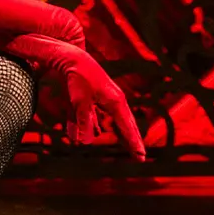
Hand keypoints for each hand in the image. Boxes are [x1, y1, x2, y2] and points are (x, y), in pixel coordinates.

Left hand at [24, 37, 146, 158]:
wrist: (72, 57)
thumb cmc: (77, 78)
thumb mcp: (79, 102)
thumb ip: (83, 123)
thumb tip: (84, 143)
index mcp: (115, 102)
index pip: (127, 127)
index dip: (133, 143)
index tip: (141, 156)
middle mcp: (115, 101)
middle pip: (126, 125)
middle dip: (132, 141)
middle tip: (140, 157)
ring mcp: (108, 99)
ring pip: (117, 121)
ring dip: (122, 135)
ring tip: (131, 148)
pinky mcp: (98, 98)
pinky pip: (105, 116)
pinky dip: (106, 126)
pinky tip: (104, 133)